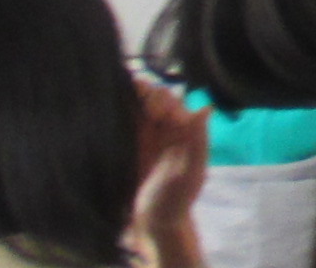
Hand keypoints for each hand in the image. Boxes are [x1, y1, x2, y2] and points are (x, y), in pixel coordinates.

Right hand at [133, 83, 208, 267]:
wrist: (156, 222)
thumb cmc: (177, 199)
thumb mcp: (191, 172)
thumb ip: (198, 141)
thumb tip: (205, 107)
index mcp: (185, 130)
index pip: (173, 102)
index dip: (161, 100)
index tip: (151, 110)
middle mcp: (167, 129)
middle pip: (155, 99)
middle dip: (145, 93)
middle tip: (133, 100)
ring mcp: (149, 136)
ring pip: (140, 106)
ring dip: (132, 96)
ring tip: (118, 92)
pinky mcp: (131, 145)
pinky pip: (127, 121)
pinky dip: (121, 110)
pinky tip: (110, 104)